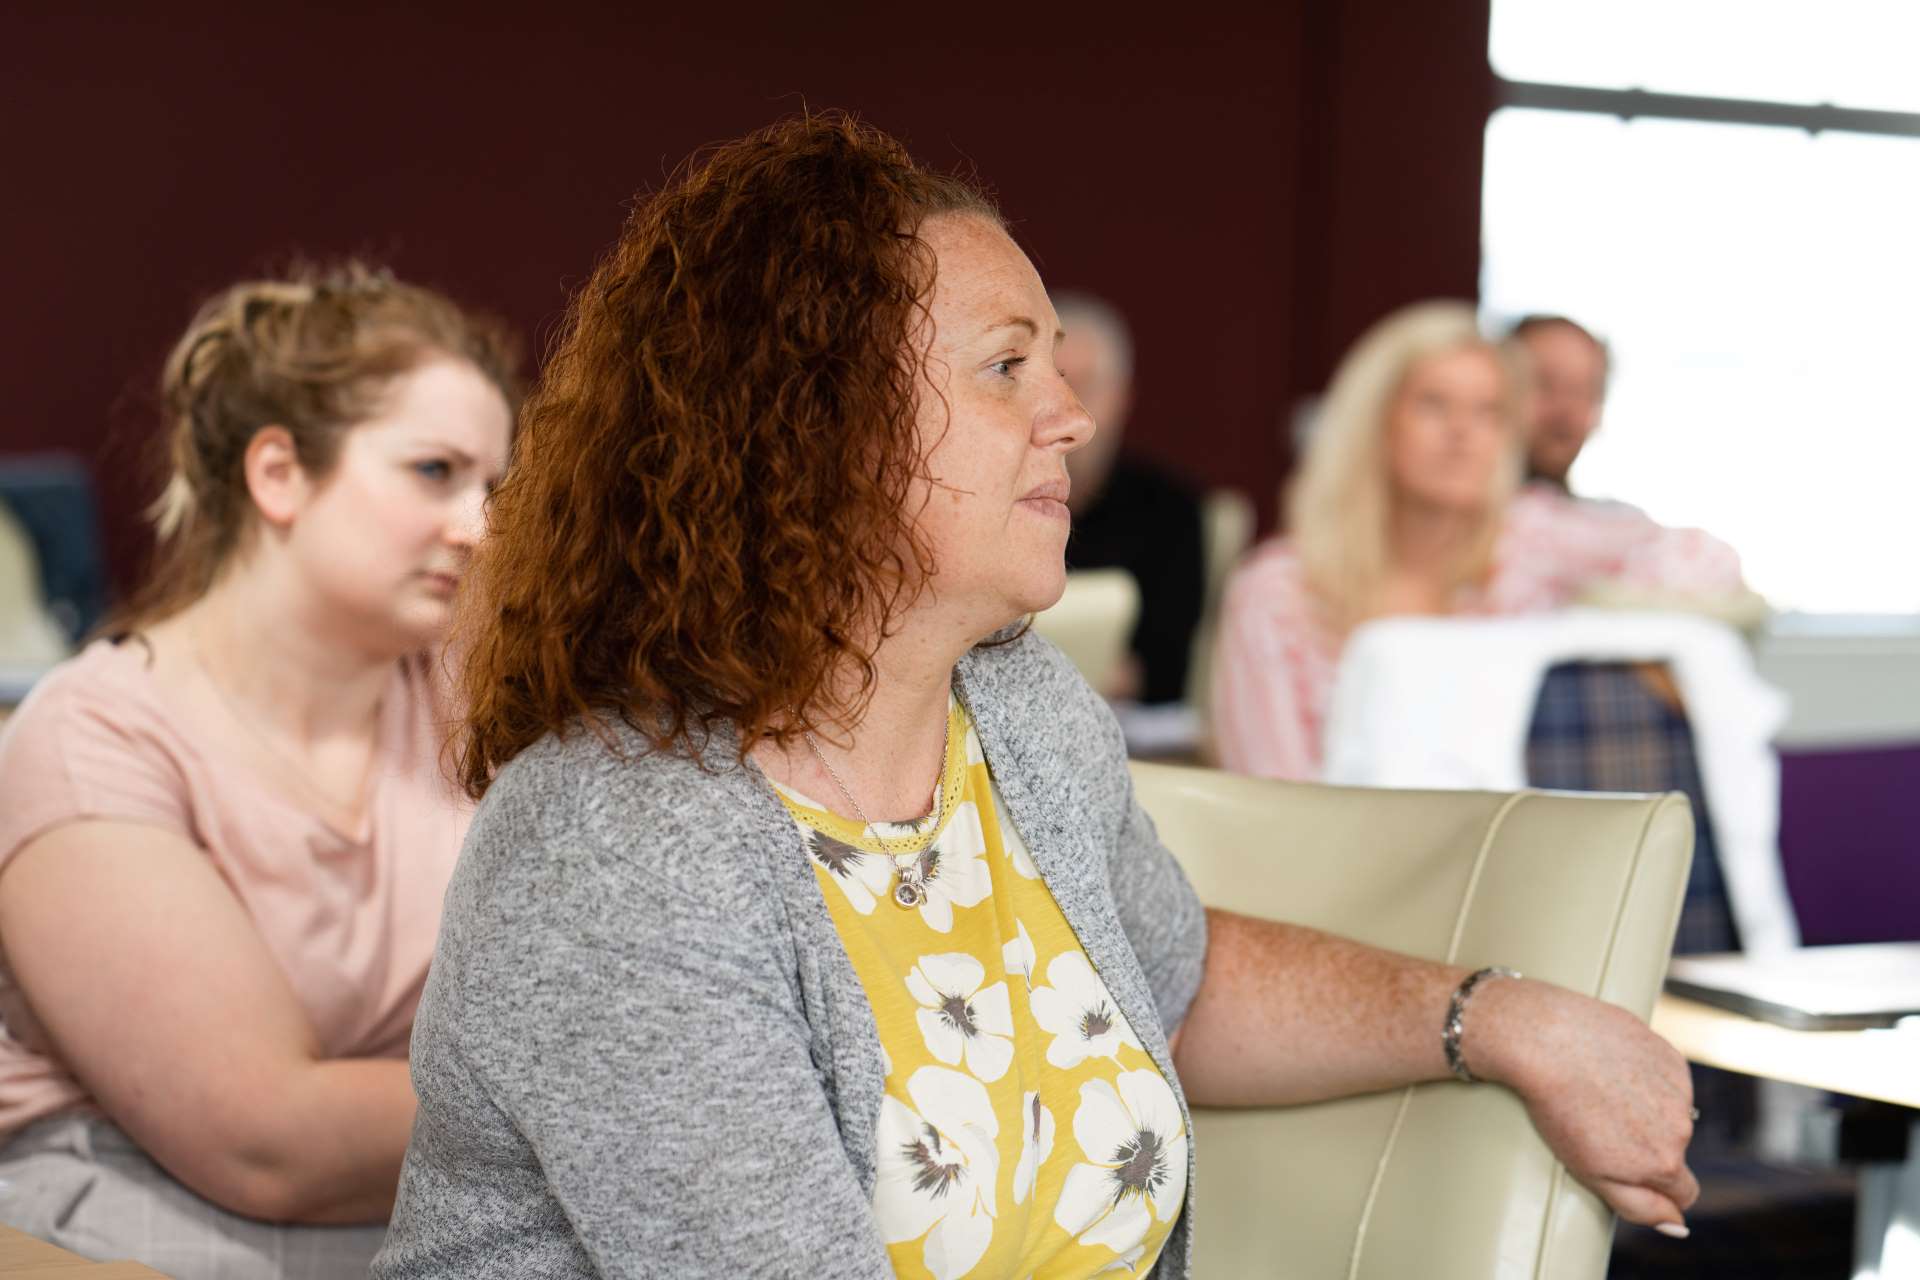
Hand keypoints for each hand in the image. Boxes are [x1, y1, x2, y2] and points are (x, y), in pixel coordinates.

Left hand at [1469, 977, 1698, 1232]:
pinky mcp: (1669, 1055)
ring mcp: (1678, 1088)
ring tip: (1600, 1091)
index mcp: (1664, 1162)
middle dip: (1645, 1143)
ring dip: (1645, 1106)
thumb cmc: (1557, 1109)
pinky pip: (1665, 1077)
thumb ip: (1640, 1207)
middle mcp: (1681, 1127)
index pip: (1683, 1192)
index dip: (1658, 1186)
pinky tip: (1611, 1067)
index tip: (1629, 1168)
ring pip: (1669, 1111)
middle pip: (1673, 1149)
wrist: (1544, 1041)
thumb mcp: (1591, 1174)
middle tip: (1599, 1123)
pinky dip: (1644, 1075)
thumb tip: (1679, 1226)